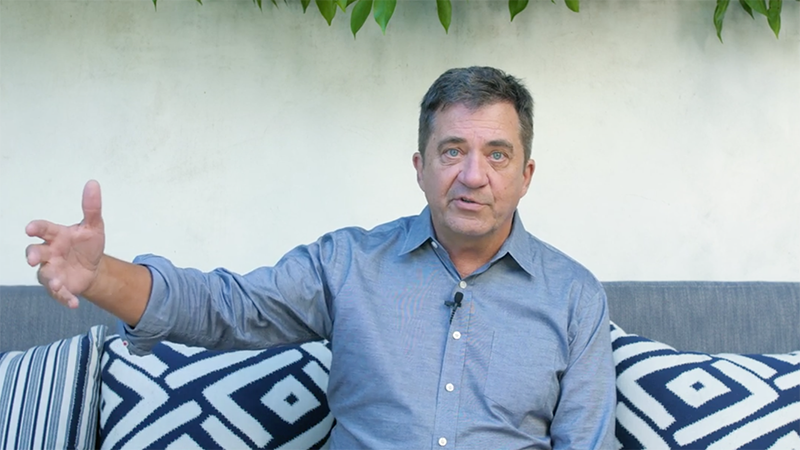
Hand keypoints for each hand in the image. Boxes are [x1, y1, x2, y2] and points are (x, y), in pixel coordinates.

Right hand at [25, 180, 105, 307]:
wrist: (94, 266)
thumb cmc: (87, 244)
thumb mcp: (94, 226)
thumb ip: (92, 207)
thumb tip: (93, 184)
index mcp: (56, 236)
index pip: (43, 229)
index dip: (36, 228)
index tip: (30, 228)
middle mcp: (49, 253)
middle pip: (35, 253)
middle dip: (32, 255)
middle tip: (34, 258)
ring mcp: (52, 270)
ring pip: (45, 275)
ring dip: (50, 280)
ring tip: (59, 284)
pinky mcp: (60, 287)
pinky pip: (60, 294)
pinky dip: (65, 299)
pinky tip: (74, 304)